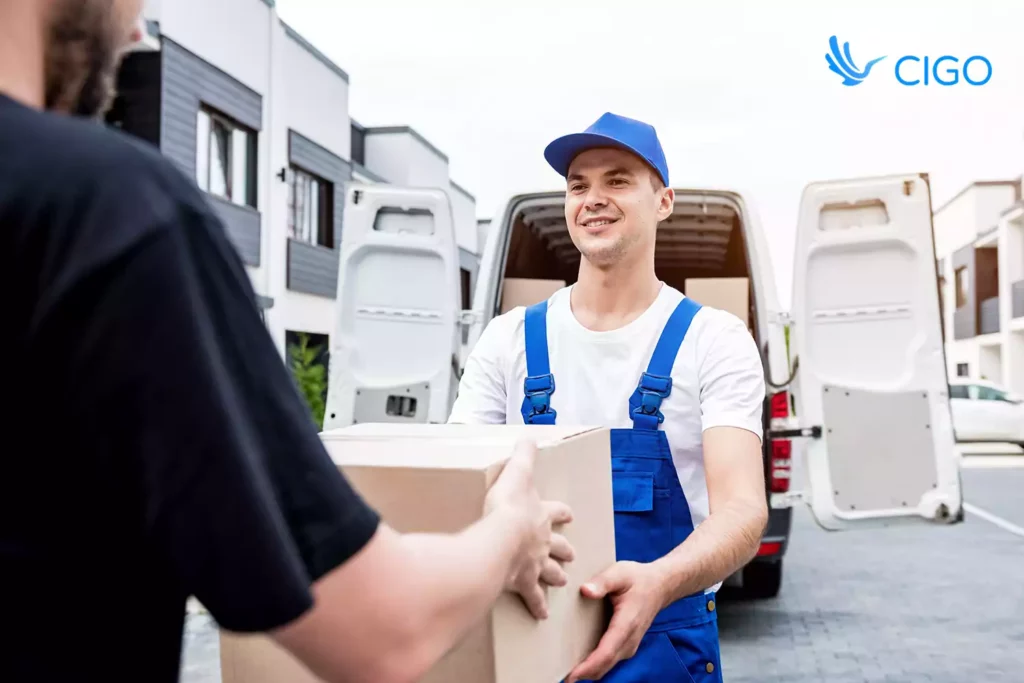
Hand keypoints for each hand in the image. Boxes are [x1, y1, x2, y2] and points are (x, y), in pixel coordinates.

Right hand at [484, 440, 574, 619]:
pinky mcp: (524, 583)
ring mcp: (535, 564)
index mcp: (541, 516)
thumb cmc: (507, 507)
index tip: (569, 515)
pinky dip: (537, 605)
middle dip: (563, 550)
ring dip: (555, 577)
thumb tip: (530, 438)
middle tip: (571, 554)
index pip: (557, 512)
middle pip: (557, 547)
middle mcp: (542, 542)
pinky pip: (533, 597)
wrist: (501, 540)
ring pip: (549, 572)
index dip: (562, 513)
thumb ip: (523, 456)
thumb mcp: (516, 473)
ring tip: (562, 582)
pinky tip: (541, 615)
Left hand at [565, 561, 668, 682]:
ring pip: (606, 666)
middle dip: (583, 674)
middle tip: (559, 676)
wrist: (660, 586)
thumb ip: (602, 582)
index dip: (588, 666)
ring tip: (563, 670)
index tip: (571, 675)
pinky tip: (577, 661)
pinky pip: (608, 661)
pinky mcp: (625, 646)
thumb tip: (585, 591)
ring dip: (587, 671)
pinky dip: (593, 665)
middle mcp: (629, 640)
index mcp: (626, 624)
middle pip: (604, 665)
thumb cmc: (638, 578)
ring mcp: (628, 645)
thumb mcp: (620, 573)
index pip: (607, 652)